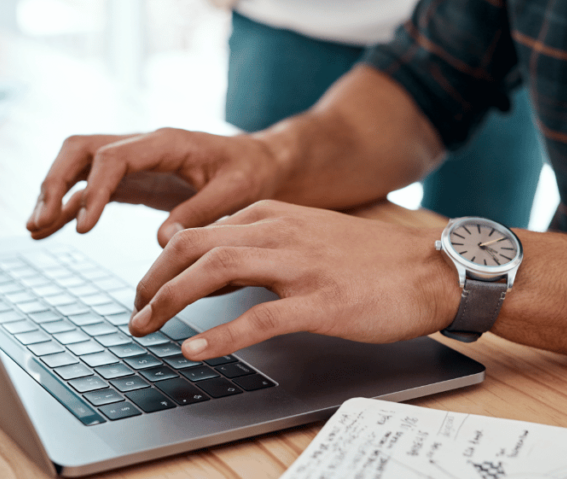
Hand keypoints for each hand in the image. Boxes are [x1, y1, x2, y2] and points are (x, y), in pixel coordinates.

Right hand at [26, 129, 282, 244]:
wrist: (259, 162)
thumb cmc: (250, 172)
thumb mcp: (237, 191)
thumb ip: (202, 211)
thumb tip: (165, 240)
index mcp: (166, 142)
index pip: (114, 157)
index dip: (94, 189)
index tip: (84, 228)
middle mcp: (142, 145)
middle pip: (81, 149)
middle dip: (55, 181)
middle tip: (42, 220)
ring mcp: (133, 161)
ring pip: (77, 165)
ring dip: (53, 192)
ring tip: (35, 229)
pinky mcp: (132, 179)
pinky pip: (89, 187)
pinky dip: (68, 206)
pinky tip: (49, 230)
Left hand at [128, 201, 459, 359]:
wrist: (431, 269)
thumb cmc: (371, 258)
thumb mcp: (309, 234)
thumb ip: (263, 244)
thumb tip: (215, 269)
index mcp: (274, 215)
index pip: (199, 230)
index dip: (163, 261)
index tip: (148, 287)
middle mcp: (280, 233)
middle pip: (194, 245)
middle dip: (153, 278)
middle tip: (135, 309)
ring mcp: (300, 267)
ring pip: (215, 270)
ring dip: (170, 299)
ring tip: (145, 326)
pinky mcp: (321, 302)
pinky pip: (259, 318)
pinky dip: (220, 334)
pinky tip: (195, 349)